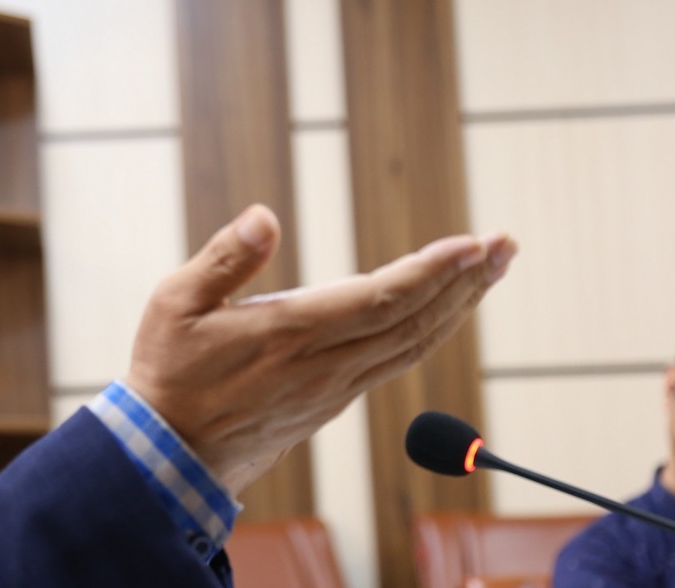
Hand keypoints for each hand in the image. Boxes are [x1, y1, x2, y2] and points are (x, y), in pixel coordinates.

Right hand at [123, 203, 515, 494]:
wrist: (169, 457)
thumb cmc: (168, 375)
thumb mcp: (174, 304)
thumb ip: (224, 258)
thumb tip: (266, 216)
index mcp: (292, 334)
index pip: (383, 298)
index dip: (435, 270)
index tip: (476, 243)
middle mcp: (325, 365)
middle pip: (416, 320)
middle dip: (468, 280)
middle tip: (506, 244)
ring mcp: (333, 388)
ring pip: (413, 345)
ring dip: (458, 307)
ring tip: (489, 272)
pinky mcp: (330, 402)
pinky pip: (396, 363)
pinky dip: (429, 331)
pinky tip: (439, 313)